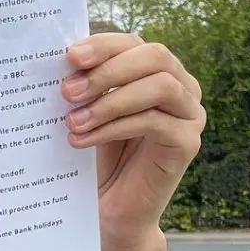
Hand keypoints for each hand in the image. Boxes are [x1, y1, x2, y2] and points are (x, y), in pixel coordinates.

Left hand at [61, 33, 204, 246]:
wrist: (107, 207)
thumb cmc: (94, 155)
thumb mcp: (86, 113)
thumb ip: (83, 85)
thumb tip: (61, 62)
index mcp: (154, 71)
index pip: (133, 43)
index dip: (103, 45)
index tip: (70, 56)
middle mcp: (180, 86)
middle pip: (154, 57)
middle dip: (107, 70)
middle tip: (68, 91)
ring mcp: (188, 113)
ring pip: (159, 86)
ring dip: (109, 101)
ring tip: (72, 121)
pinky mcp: (187, 142)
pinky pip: (154, 122)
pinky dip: (114, 127)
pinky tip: (82, 139)